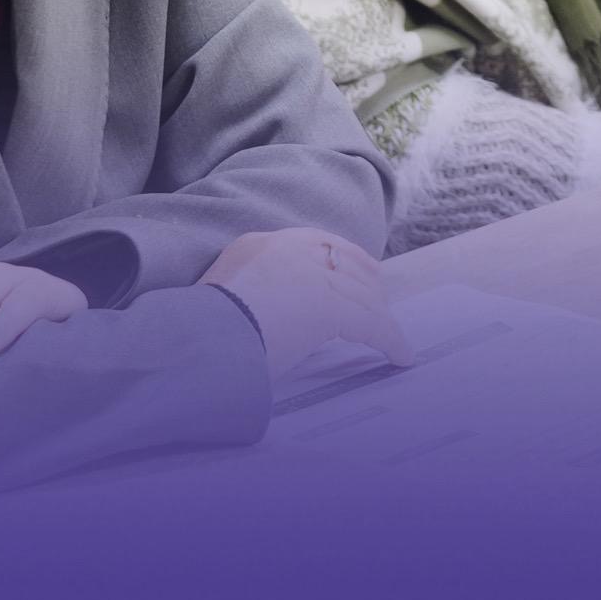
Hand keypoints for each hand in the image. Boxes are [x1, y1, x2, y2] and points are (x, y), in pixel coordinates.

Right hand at [200, 228, 410, 380]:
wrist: (200, 340)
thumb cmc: (198, 332)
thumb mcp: (217, 295)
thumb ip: (243, 292)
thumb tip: (258, 312)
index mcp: (260, 245)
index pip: (317, 243)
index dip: (342, 260)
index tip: (356, 274)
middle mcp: (290, 251)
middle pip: (347, 262)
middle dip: (368, 284)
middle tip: (379, 306)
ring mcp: (313, 276)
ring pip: (363, 294)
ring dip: (380, 317)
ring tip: (392, 337)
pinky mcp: (332, 307)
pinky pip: (373, 325)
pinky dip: (391, 341)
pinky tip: (401, 356)